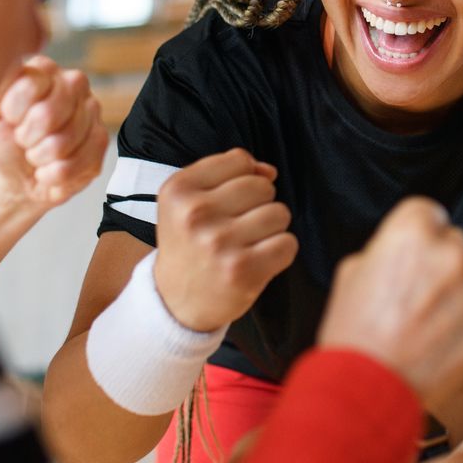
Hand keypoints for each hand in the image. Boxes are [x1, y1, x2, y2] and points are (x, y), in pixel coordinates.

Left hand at [0, 57, 107, 211]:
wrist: (18, 177)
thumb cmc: (5, 141)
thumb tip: (2, 67)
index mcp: (44, 70)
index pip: (31, 84)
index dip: (13, 111)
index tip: (9, 119)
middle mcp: (73, 84)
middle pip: (49, 114)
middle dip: (27, 137)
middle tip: (23, 139)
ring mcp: (92, 111)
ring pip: (63, 141)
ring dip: (40, 157)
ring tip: (36, 154)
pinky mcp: (101, 141)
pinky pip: (77, 163)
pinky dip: (54, 174)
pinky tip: (50, 168)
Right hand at [154, 148, 296, 331]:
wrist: (174, 301)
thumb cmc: (190, 244)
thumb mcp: (190, 201)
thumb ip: (229, 174)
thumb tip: (269, 171)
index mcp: (179, 189)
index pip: (240, 160)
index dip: (243, 179)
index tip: (225, 203)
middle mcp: (195, 213)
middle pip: (262, 186)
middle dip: (259, 205)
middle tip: (237, 228)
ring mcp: (219, 242)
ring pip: (279, 213)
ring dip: (271, 229)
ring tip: (246, 244)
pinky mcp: (242, 269)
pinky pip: (288, 243)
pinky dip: (280, 252)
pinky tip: (257, 261)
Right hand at [317, 198, 462, 402]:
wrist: (363, 392)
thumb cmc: (351, 333)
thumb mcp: (352, 273)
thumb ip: (387, 251)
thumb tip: (406, 253)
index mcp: (412, 234)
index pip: (429, 213)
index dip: (417, 235)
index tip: (411, 256)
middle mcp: (450, 255)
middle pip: (455, 245)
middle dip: (440, 265)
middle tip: (416, 298)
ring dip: (454, 300)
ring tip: (423, 329)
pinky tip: (438, 347)